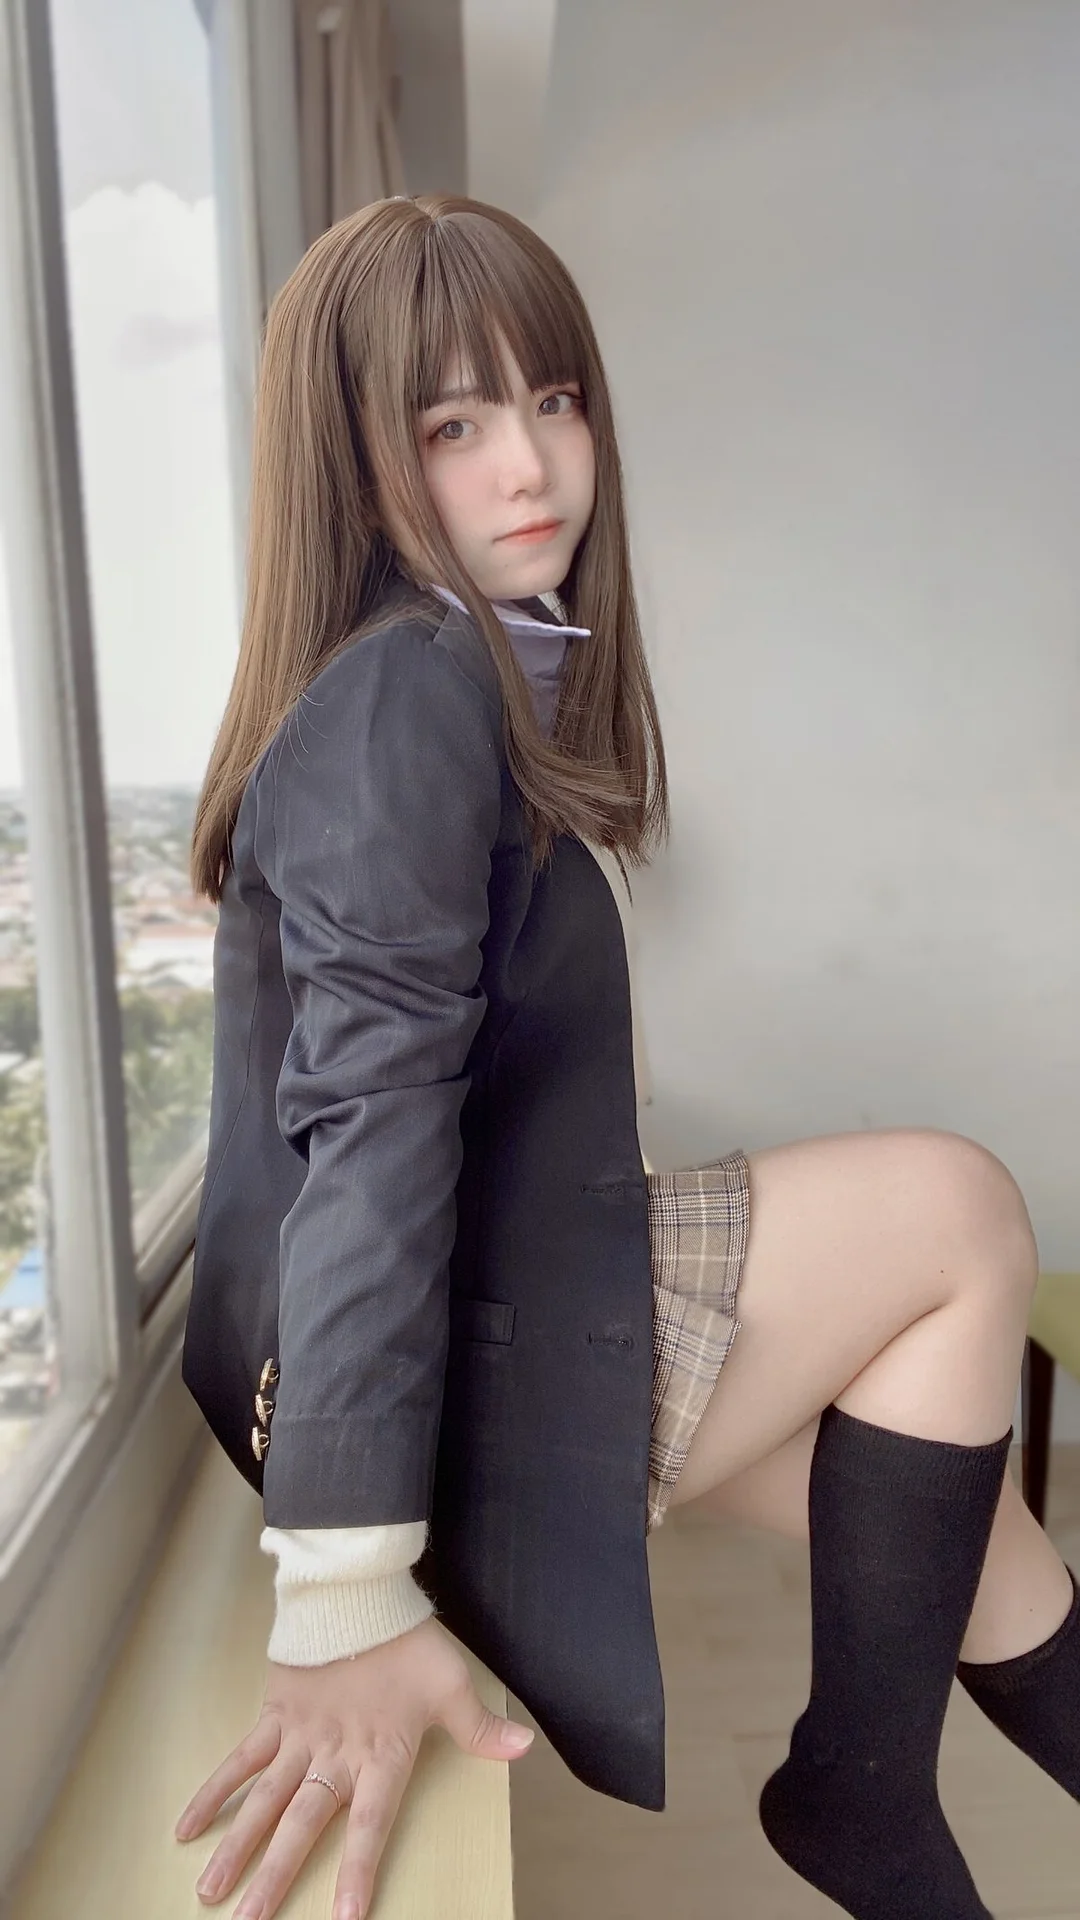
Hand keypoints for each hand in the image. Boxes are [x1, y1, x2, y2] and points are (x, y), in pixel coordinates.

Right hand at [174, 1617, 533, 1919]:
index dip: (358, 1870)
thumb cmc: (407, 1639)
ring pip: (265, 1801)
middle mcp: (336, 1755)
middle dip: (276, 1876)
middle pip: (302, 1824)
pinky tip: (187, 1827)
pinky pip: (240, 1759)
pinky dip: (215, 1792)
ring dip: (237, 1847)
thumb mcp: (451, 1683)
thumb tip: (525, 1749)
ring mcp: (300, 1737)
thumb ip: (480, 1727)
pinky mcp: (275, 1715)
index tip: (343, 1918)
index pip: (371, 1824)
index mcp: (382, 1754)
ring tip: (210, 1894)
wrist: (358, 1589)